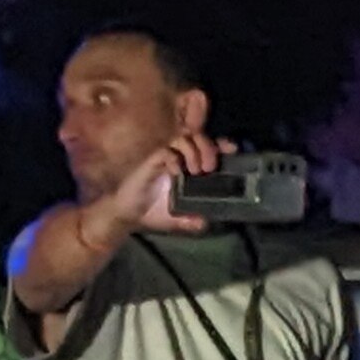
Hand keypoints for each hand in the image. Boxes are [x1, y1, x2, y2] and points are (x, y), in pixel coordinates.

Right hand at [93, 132, 225, 241]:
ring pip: (184, 138)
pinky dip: (174, 158)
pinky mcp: (152, 159)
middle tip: (211, 166)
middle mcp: (179, 157)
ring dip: (195, 151)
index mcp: (189, 167)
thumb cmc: (152, 213)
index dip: (221, 146)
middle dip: (210, 147)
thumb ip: (191, 221)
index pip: (208, 148)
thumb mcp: (177, 220)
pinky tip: (176, 172)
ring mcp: (165, 156)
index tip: (232, 150)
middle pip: (199, 137)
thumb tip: (204, 222)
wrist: (127, 215)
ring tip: (196, 170)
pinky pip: (166, 150)